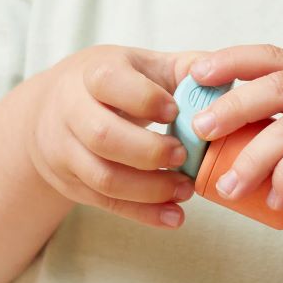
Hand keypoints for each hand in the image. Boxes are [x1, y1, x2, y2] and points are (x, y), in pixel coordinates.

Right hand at [26, 45, 204, 228]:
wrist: (55, 109)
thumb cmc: (112, 85)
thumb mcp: (141, 66)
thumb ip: (184, 69)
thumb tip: (227, 78)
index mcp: (93, 72)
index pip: (110, 82)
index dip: (146, 100)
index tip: (177, 112)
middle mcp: (70, 110)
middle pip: (104, 136)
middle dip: (150, 152)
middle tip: (184, 156)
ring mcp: (65, 150)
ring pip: (104, 177)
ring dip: (151, 190)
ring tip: (186, 190)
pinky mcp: (71, 182)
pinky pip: (106, 203)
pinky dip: (143, 214)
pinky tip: (174, 217)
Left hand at [190, 44, 282, 253]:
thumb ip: (263, 141)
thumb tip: (208, 146)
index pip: (270, 58)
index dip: (231, 61)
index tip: (196, 74)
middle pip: (276, 86)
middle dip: (232, 107)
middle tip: (201, 129)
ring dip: (251, 160)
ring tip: (230, 188)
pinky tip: (275, 201)